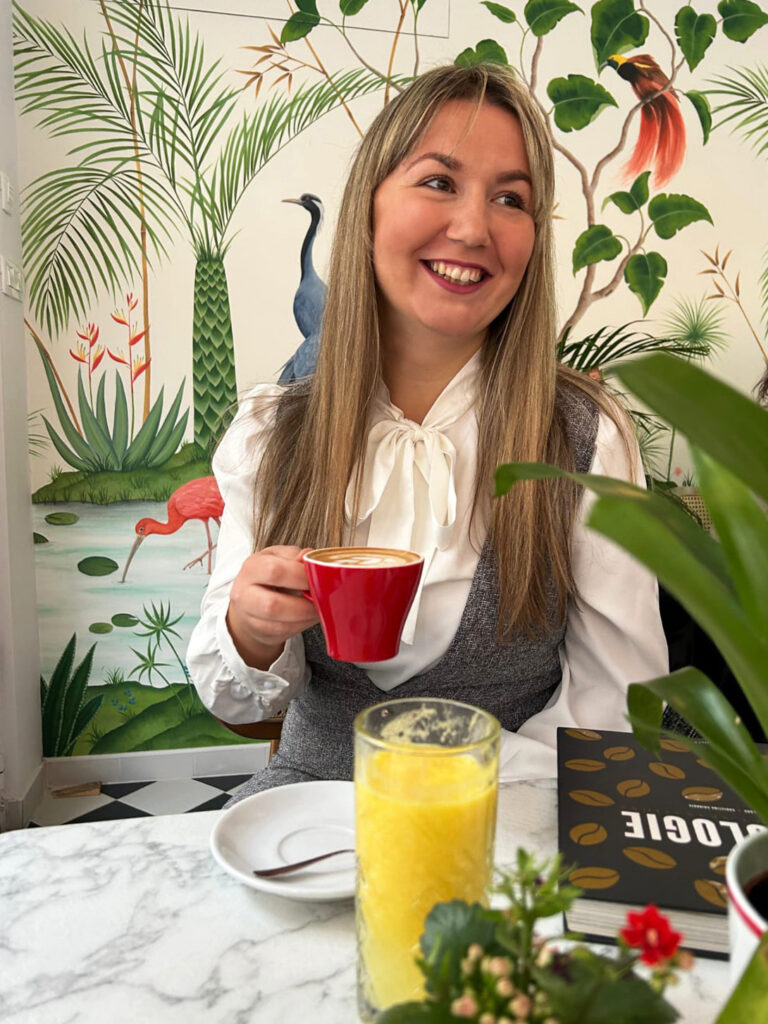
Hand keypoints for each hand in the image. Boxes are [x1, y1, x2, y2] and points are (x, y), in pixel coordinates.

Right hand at [226, 545, 318, 669]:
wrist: (249, 599)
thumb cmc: (267, 575)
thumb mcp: (278, 557)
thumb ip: (294, 556)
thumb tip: (307, 556)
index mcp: (250, 568)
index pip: (275, 572)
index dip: (301, 576)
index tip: (319, 577)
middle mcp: (244, 594)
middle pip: (273, 605)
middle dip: (304, 604)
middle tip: (321, 598)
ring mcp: (249, 617)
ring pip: (279, 624)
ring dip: (305, 617)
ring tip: (318, 608)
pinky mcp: (259, 632)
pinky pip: (284, 633)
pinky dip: (302, 625)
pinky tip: (309, 616)